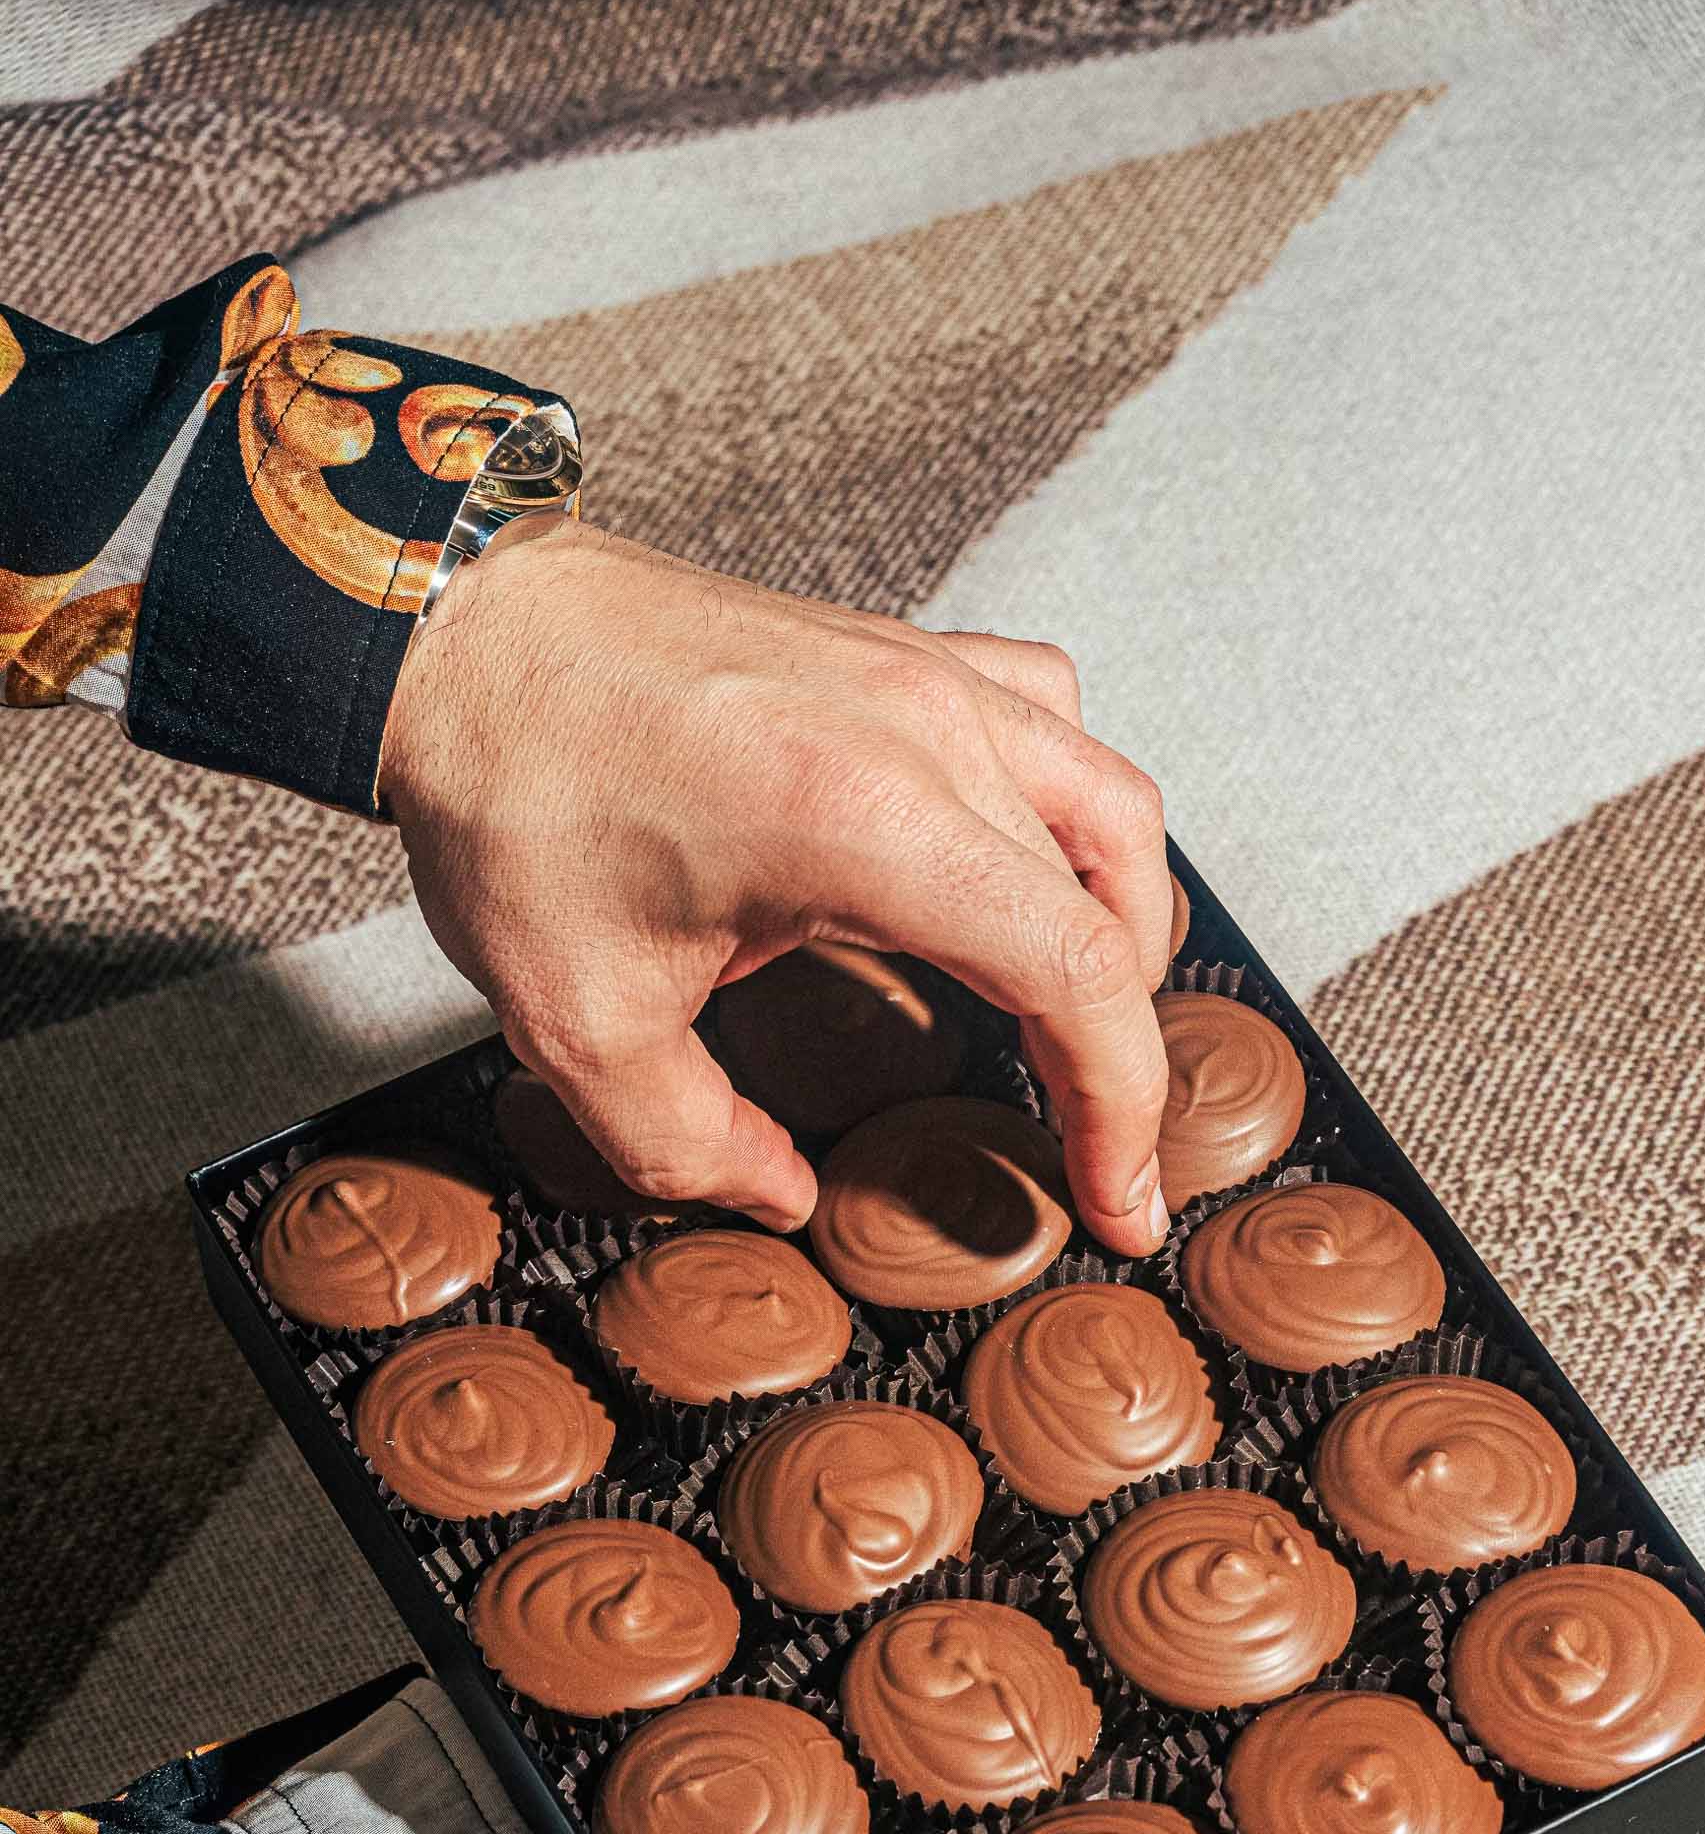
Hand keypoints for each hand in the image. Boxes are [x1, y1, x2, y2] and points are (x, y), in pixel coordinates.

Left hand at [381, 524, 1173, 1254]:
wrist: (453, 632)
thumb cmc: (511, 788)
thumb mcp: (580, 1023)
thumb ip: (690, 1144)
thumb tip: (781, 1193)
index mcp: (866, 820)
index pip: (1075, 975)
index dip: (1120, 1109)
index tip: (1114, 1201)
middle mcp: (924, 731)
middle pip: (1111, 906)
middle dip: (1123, 1053)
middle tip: (1095, 1148)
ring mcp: (923, 677)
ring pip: (1112, 805)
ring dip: (1120, 930)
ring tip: (1084, 1027)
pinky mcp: (899, 653)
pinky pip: (1050, 723)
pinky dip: (1073, 813)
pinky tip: (1030, 870)